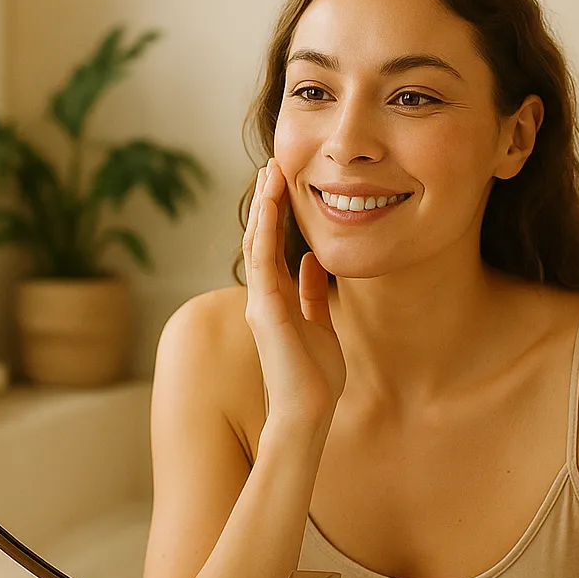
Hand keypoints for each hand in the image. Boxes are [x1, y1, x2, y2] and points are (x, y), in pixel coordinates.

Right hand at [243, 159, 346, 427]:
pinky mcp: (266, 308)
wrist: (309, 411)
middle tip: (274, 166)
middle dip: (267, 202)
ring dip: (264, 206)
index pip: (274, 248)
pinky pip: (262, 259)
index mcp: (278, 301)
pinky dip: (265, 229)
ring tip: (270, 173)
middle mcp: (264, 297)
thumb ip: (312, 294)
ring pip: (258, 243)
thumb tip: (312, 263)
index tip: (286, 185)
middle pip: (262, 239)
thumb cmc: (316, 377)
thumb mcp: (320, 324)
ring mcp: (261, 302)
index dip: (278, 216)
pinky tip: (270, 202)